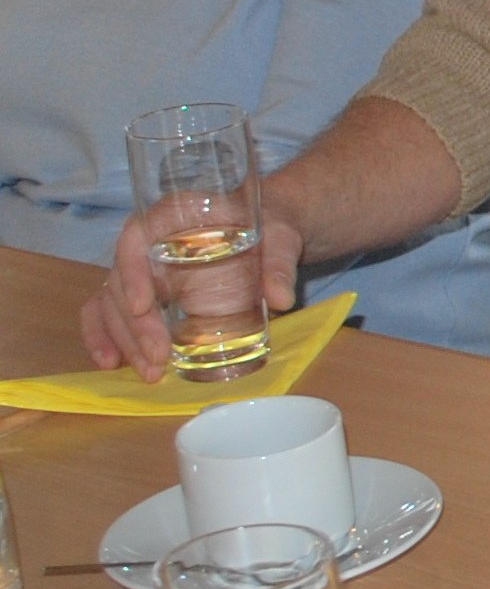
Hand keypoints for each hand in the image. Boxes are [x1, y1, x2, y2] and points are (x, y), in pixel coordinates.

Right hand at [82, 193, 304, 382]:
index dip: (133, 273)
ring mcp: (142, 269)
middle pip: (122, 281)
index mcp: (172, 216)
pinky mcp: (146, 292)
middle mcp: (148, 242)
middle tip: (158, 357)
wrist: (272, 230)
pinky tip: (111, 363)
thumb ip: (280, 262)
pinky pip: (110, 313)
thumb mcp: (281, 236)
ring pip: (112, 303)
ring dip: (124, 340)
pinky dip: (107, 338)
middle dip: (136, 324)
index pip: (135, 238)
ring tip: (149, 372)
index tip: (145, 306)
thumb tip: (282, 298)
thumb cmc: (271, 225)